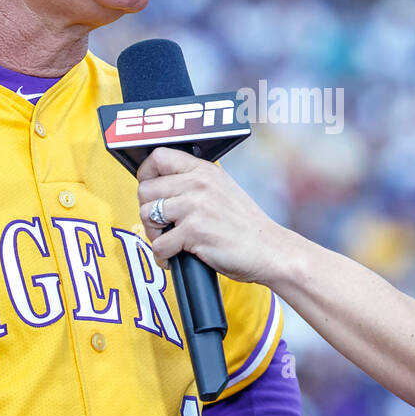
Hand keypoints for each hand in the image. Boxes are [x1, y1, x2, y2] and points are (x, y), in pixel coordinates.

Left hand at [137, 147, 292, 284]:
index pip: (158, 157)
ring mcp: (196, 206)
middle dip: (147, 211)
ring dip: (153, 234)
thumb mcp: (221, 190)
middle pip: (145, 190)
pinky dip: (163, 257)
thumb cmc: (245, 225)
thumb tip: (158, 186)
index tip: (149, 191)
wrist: (269, 250)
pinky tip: (175, 257)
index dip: (145, 175)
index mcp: (204, 170)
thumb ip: (193, 183)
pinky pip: (158, 245)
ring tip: (170, 241)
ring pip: (146, 215)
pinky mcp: (194, 232)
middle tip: (161, 226)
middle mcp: (199, 183)